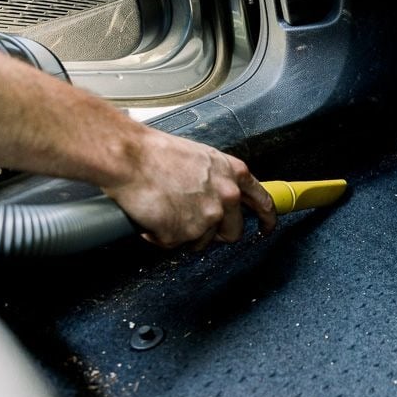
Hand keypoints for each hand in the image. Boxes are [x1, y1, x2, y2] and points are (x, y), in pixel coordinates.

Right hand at [102, 129, 276, 248]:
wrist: (129, 158)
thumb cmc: (156, 153)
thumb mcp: (201, 158)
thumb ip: (218, 179)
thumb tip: (219, 196)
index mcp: (233, 174)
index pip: (263, 202)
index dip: (267, 218)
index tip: (267, 227)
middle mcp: (226, 197)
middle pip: (233, 232)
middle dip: (216, 233)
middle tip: (193, 222)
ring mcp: (208, 218)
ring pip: (202, 241)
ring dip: (185, 233)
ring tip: (165, 210)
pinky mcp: (186, 233)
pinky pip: (174, 244)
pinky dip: (161, 235)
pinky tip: (153, 216)